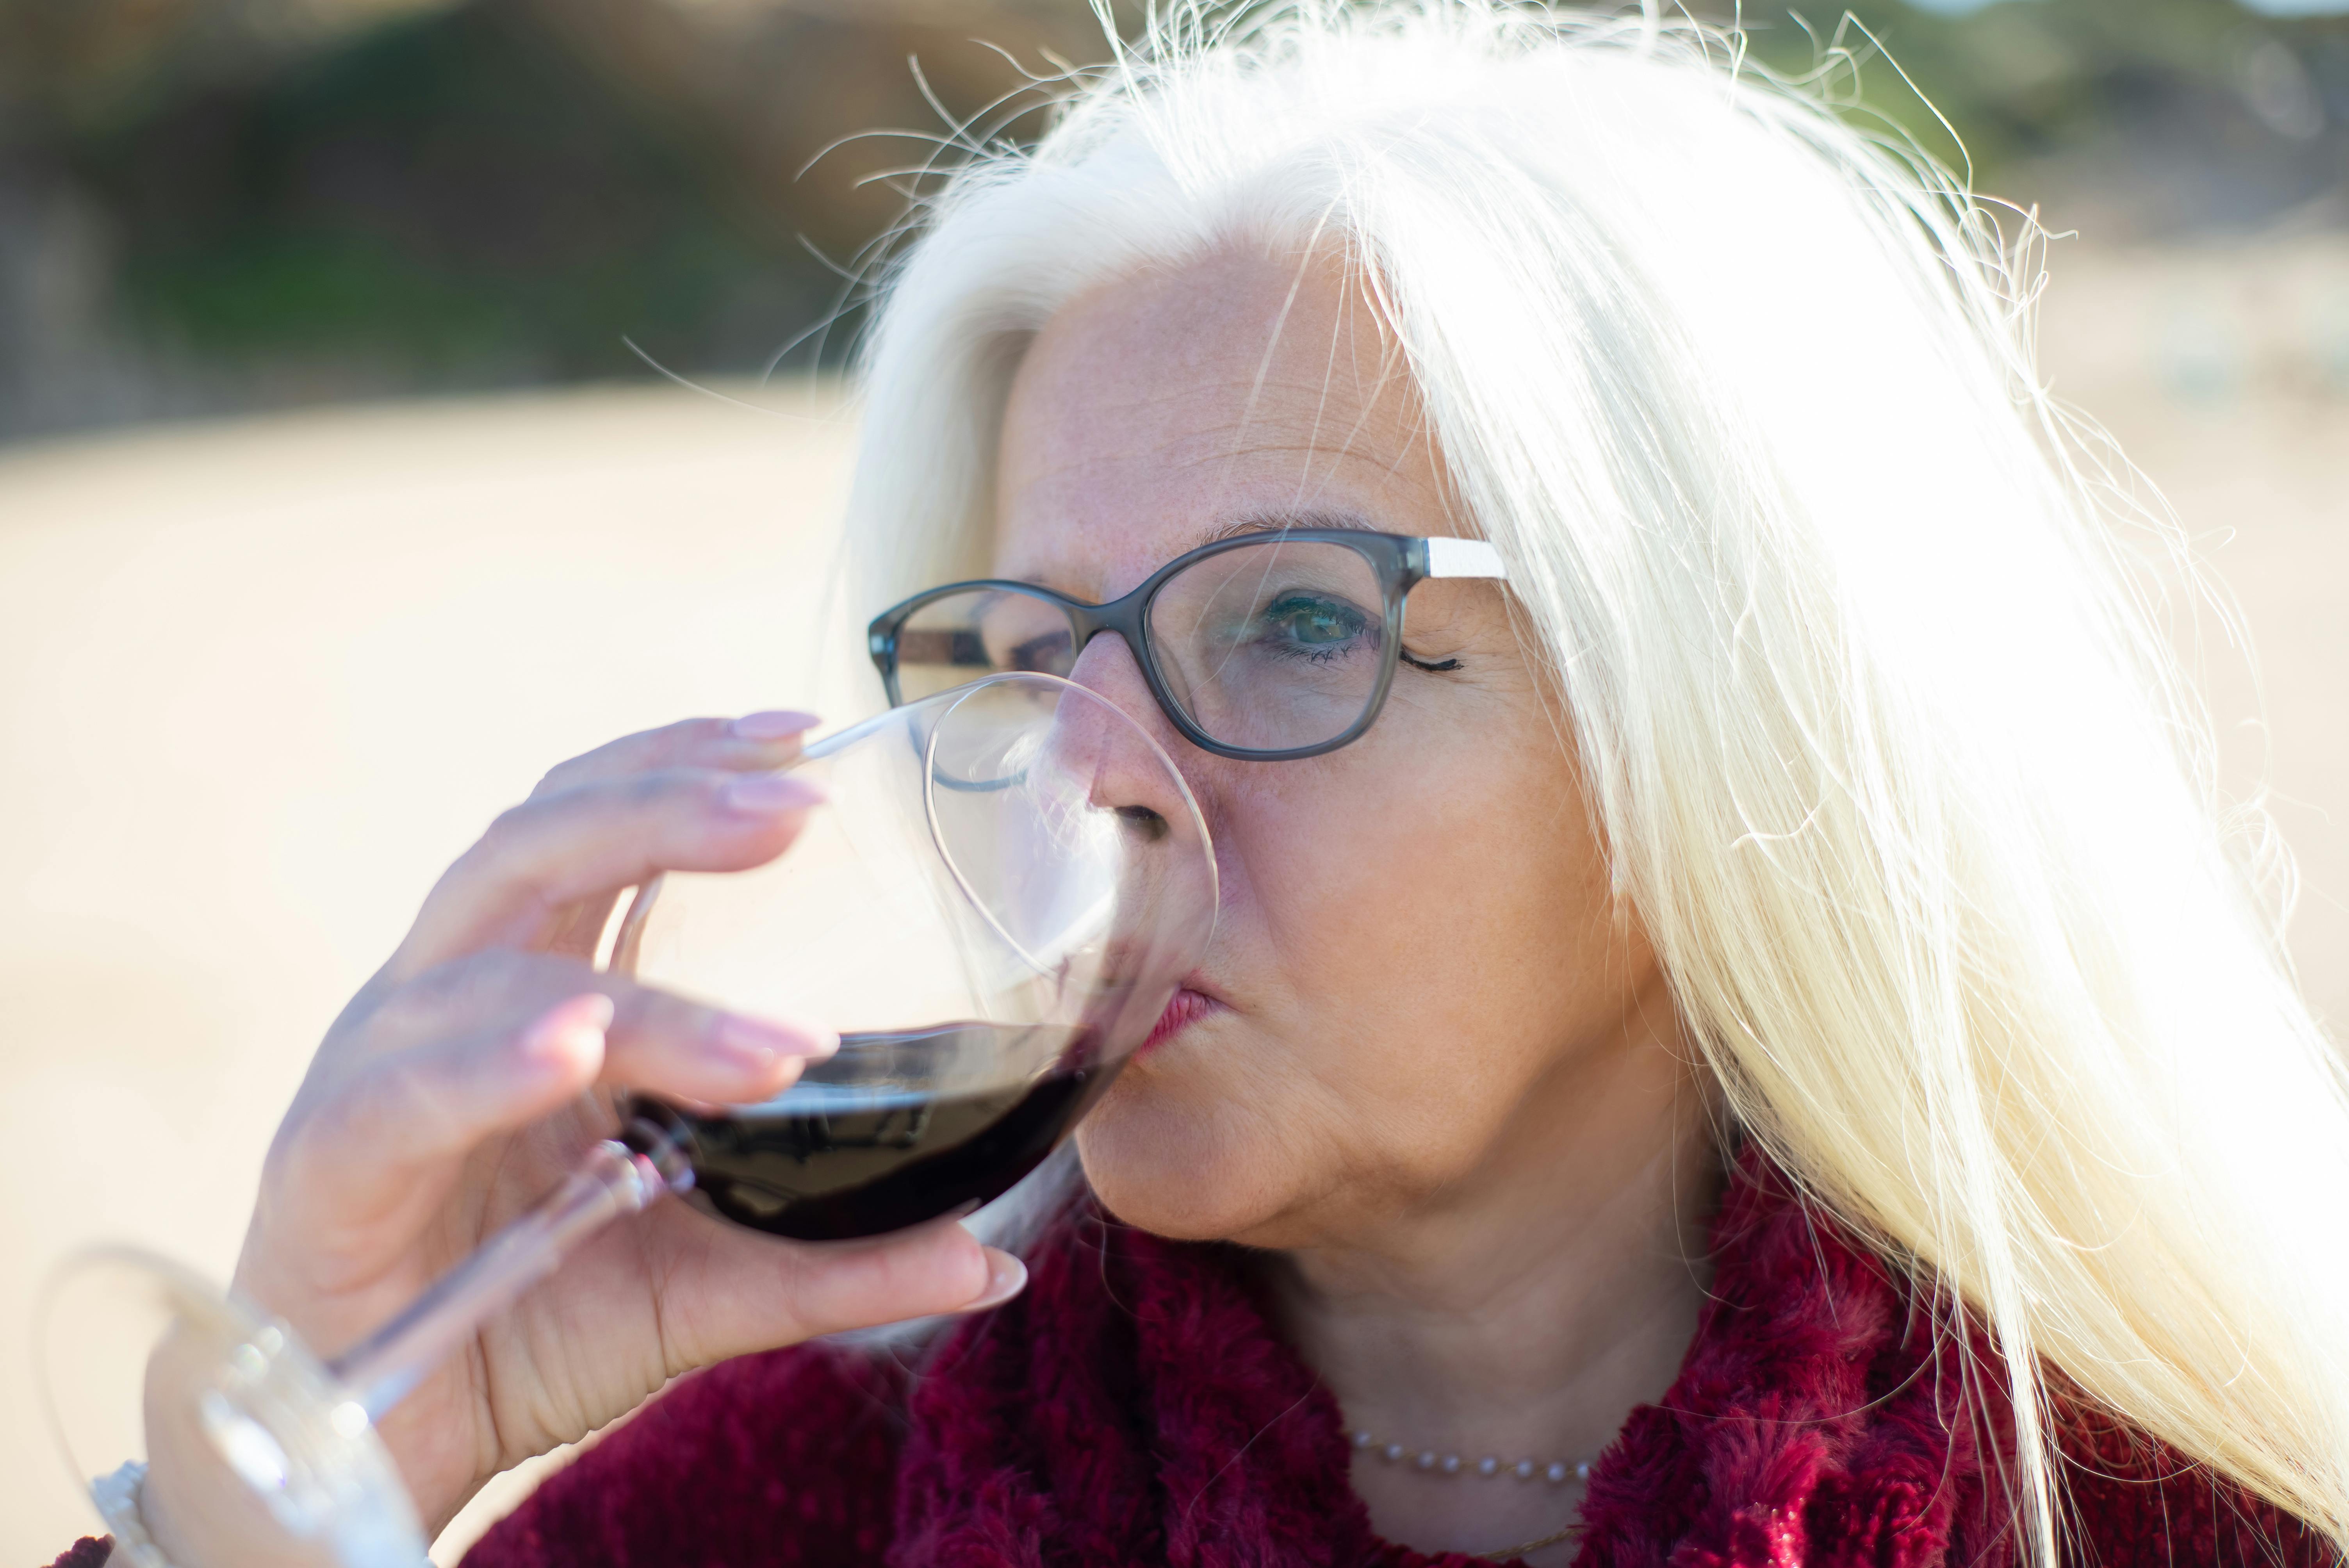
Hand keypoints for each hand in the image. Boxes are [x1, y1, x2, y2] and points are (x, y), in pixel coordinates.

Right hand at [206, 713, 1021, 1537]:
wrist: (381, 1439)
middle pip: (540, 845)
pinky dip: (489, 1066)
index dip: (685, 760)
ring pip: (498, 970)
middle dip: (667, 808)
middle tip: (798, 811)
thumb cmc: (529, 1318)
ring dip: (645, 999)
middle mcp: (447, 997)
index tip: (804, 734)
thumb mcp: (710, 1282)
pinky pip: (405, 1094)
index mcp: (528, 984)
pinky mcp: (330, 1166)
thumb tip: (990, 1260)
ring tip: (769, 1045)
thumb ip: (839, 1261)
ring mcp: (378, 1069)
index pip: (594, 820)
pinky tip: (573, 1052)